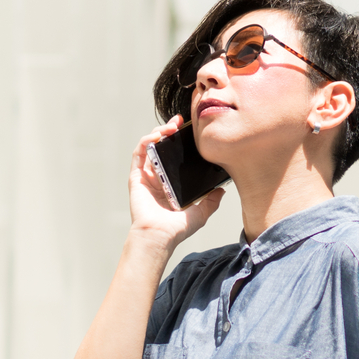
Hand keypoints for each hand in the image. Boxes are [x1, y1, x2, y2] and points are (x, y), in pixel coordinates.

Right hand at [128, 115, 225, 248]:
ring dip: (158, 132)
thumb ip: (211, 201)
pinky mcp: (136, 176)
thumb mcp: (201, 213)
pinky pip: (139, 153)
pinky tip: (156, 135)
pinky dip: (146, 141)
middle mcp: (157, 177)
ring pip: (149, 146)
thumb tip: (222, 190)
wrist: (159, 236)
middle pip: (162, 147)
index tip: (192, 132)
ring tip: (171, 126)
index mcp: (170, 183)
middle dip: (170, 131)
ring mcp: (146, 176)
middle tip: (181, 122)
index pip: (175, 156)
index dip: (181, 142)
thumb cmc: (176, 229)